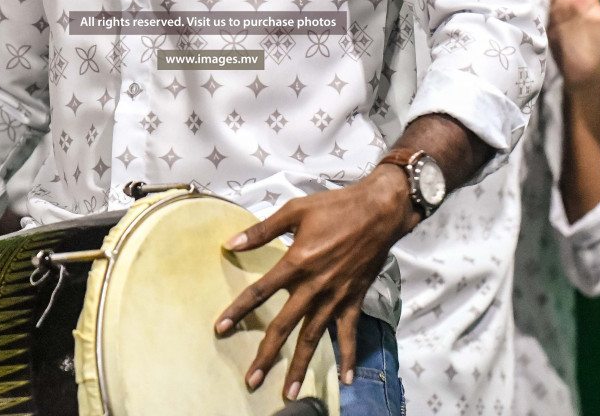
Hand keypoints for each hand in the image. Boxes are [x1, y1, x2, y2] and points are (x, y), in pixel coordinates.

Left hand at [214, 166, 415, 400]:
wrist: (379, 212)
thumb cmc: (336, 207)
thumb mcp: (295, 210)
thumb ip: (262, 230)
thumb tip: (231, 243)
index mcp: (297, 262)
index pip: (260, 291)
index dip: (238, 310)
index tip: (219, 328)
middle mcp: (314, 286)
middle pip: (284, 326)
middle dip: (266, 355)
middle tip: (251, 379)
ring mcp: (335, 297)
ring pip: (313, 337)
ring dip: (300, 366)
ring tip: (287, 392)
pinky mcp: (353, 300)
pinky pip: (348, 334)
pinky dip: (347, 356)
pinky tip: (344, 379)